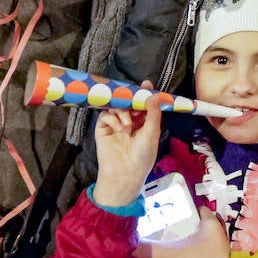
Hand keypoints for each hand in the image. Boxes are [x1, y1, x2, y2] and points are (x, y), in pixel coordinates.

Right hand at [93, 90, 162, 207]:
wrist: (126, 173)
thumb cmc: (142, 155)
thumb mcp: (152, 132)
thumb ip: (153, 113)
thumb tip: (155, 95)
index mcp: (143, 123)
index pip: (143, 105)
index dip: (144, 94)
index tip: (146, 84)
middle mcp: (129, 122)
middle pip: (128, 103)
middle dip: (131, 99)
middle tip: (134, 97)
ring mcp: (115, 125)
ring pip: (116, 107)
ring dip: (122, 111)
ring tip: (127, 122)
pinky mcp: (103, 129)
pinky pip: (105, 116)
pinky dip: (112, 118)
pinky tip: (119, 127)